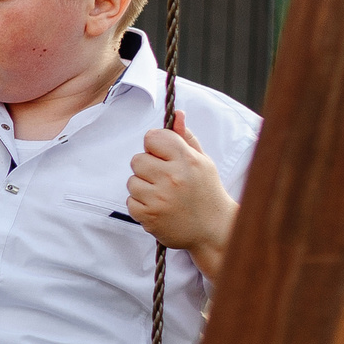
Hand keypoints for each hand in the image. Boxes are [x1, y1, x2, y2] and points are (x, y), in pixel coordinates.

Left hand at [128, 113, 234, 276]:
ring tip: (163, 194)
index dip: (155, 145)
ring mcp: (159, 198)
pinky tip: (158, 207)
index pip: (152, 137)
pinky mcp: (148, 216)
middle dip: (147, 167)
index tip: (163, 155)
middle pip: (137, 159)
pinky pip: (130, 201)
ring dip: (143, 187)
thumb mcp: (202, 162)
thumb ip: (186, 138)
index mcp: (186, 160)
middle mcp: (172, 177)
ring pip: (131, 181)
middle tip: (164, 178)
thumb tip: (177, 114)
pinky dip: (141, 205)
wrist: (213, 229)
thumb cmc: (206, 192)